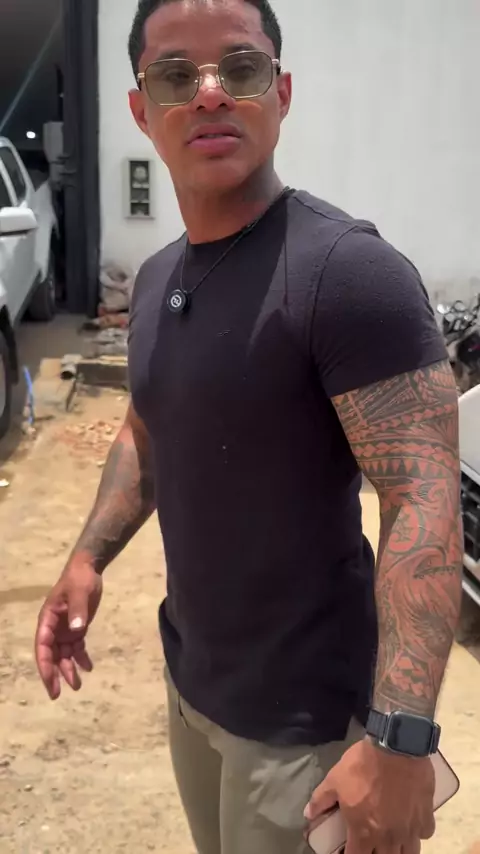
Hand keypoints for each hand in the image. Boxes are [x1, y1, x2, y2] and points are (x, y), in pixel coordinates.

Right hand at [35, 564, 102, 699]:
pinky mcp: (76, 628)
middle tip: (58, 695)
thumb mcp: (79, 593)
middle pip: (52, 655)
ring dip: (69, 669)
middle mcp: (53, 627)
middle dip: (54, 675)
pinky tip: (89, 667)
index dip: (45, 666)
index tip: (50, 682)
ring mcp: (64, 629)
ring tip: (78, 687)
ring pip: (64, 654)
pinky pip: (77, 647)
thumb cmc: (80, 580)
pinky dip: (81, 658)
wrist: (88, 569)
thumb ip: (78, 611)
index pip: (43, 647)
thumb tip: (77, 630)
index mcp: (48, 620)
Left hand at [305, 737, 435, 853]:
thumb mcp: (334, 780)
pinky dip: (417, 834)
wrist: (395, 747)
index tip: (348, 849)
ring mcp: (410, 829)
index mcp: (363, 832)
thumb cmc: (362, 765)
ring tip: (392, 841)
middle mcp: (388, 838)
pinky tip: (411, 824)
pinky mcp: (426, 817)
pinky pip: (424, 835)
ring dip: (398, 850)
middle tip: (370, 843)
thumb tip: (308, 815)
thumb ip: (321, 800)